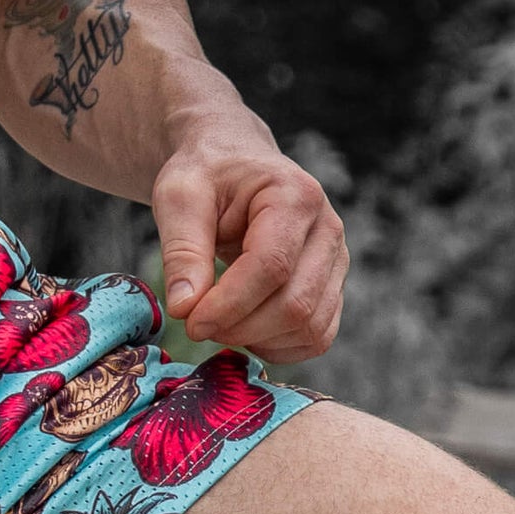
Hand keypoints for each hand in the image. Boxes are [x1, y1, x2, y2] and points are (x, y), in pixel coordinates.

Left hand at [151, 121, 347, 363]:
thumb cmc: (207, 177)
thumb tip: (184, 308)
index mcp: (295, 197)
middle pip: (295, 304)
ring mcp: (335, 261)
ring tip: (219, 321)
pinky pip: (316, 337)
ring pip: (309, 327)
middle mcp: (327, 229)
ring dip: (257, 340)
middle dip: (239, 328)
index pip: (272, 267)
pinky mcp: (331, 287)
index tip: (189, 320)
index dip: (228, 305)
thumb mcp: (179, 198)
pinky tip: (244, 330)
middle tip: (197, 323)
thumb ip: (181, 251)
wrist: (235, 167)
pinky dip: (277, 347)